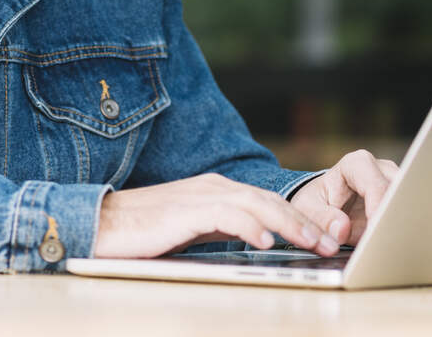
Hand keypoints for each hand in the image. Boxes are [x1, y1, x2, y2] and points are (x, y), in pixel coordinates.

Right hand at [94, 173, 343, 258]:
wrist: (101, 224)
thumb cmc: (143, 232)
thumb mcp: (192, 230)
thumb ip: (222, 229)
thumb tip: (255, 240)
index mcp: (216, 191)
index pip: (267, 202)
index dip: (298, 219)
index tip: (321, 239)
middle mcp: (213, 187)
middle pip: (269, 200)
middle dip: (304, 222)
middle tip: (329, 244)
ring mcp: (200, 196)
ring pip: (256, 204)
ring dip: (288, 224)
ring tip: (311, 243)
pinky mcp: (186, 211)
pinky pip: (226, 215)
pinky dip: (250, 226)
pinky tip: (266, 241)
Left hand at [288, 149, 399, 245]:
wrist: (328, 204)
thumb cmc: (317, 201)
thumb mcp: (307, 207)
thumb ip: (321, 217)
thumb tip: (341, 230)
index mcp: (357, 164)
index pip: (374, 184)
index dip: (377, 207)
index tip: (375, 230)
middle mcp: (382, 170)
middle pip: (399, 193)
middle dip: (394, 218)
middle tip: (386, 243)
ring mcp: (397, 185)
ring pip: (410, 205)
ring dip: (402, 227)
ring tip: (391, 247)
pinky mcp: (405, 202)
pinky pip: (412, 217)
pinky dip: (405, 232)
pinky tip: (397, 247)